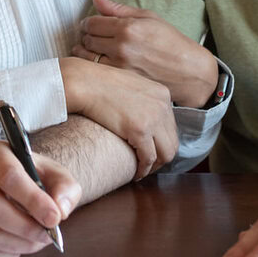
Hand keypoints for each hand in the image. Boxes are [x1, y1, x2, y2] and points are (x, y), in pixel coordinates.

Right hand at [0, 141, 80, 256]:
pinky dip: (5, 255)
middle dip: (25, 227)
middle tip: (47, 235)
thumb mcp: (59, 176)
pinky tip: (19, 246)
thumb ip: (65, 189)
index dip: (32, 200)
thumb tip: (59, 210)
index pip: (7, 175)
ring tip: (37, 240)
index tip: (53, 217)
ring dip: (18, 243)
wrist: (23, 185)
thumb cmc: (38, 179)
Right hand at [58, 56, 177, 176]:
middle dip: (162, 157)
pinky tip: (136, 174)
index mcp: (162, 93)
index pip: (171, 126)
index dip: (161, 142)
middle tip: (147, 165)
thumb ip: (141, 98)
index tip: (151, 150)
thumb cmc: (98, 83)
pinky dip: (144, 170)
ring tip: (142, 170)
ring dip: (155, 166)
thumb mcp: (130, 85)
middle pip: (172, 141)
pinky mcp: (140, 130)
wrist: (84, 82)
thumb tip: (140, 113)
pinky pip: (149, 158)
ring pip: (166, 153)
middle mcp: (163, 105)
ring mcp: (154, 117)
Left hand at [72, 0, 218, 106]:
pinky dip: (92, 66)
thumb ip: (117, 8)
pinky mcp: (122, 82)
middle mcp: (122, 47)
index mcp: (128, 28)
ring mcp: (121, 67)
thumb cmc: (170, 41)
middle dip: (86, 36)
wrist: (188, 71)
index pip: (91, 23)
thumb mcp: (148, 17)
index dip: (87, 23)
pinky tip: (98, 62)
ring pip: (88, 58)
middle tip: (90, 36)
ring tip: (92, 49)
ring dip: (85, 52)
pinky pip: (97, 72)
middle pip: (87, 40)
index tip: (89, 24)